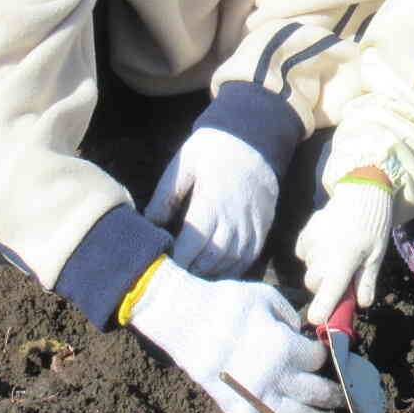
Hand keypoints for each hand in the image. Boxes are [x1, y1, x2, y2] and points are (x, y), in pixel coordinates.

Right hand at [128, 261, 339, 412]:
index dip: (322, 356)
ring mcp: (256, 398)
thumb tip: (301, 334)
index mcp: (285, 347)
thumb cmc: (226, 304)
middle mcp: (275, 377)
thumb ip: (290, 317)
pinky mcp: (237, 410)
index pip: (317, 359)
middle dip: (333, 396)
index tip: (319, 355)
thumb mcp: (266, 297)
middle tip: (341, 399)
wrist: (186, 322)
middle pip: (316, 392)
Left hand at [146, 126, 279, 279]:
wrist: (256, 135)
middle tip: (173, 277)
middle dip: (191, 272)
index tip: (162, 267)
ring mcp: (252, 224)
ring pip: (231, 263)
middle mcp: (234, 219)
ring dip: (211, 274)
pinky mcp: (264, 226)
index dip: (176, 261)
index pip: (191, 245)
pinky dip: (233, 270)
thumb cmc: (214, 147)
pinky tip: (218, 272)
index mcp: (211, 203)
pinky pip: (250, 257)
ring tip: (192, 277)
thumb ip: (166, 195)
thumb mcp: (184, 164)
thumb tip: (149, 223)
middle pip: (211, 260)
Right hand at [296, 178, 394, 324]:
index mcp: (343, 260)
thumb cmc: (373, 227)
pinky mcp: (305, 232)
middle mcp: (323, 253)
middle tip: (342, 278)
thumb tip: (362, 304)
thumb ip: (366, 281)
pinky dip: (312, 255)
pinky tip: (326, 245)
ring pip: (309, 269)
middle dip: (325, 287)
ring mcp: (312, 242)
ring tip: (337, 254)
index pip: (328, 291)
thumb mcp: (376, 256)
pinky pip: (303, 253)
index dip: (321, 309)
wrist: (362, 193)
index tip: (317, 320)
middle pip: (314, 284)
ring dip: (320, 269)